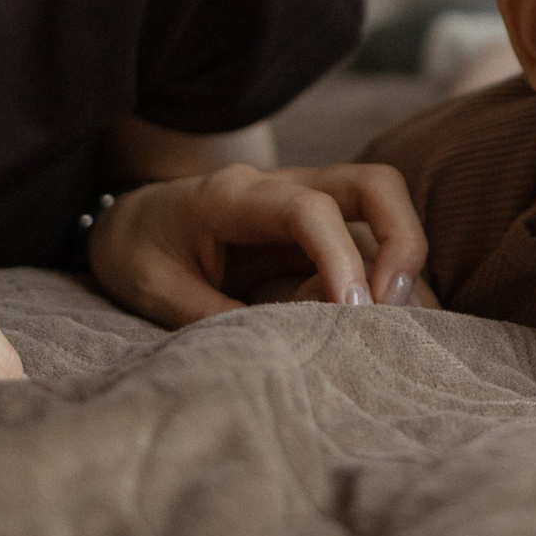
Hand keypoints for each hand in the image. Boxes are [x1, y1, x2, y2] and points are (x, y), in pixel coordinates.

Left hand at [89, 162, 429, 327]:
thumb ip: (216, 315)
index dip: (340, 257)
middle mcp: (285, 188)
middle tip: (394, 310)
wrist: (132, 220)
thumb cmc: (140, 251)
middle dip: (403, 242)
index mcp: (234, 196)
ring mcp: (309, 205)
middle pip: (375, 186)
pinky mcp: (320, 234)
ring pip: (386, 215)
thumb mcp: (157, 290)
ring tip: (401, 334)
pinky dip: (392, 285)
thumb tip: (282, 350)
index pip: (309, 208)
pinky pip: (372, 248)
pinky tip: (390, 329)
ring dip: (404, 272)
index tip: (351, 311)